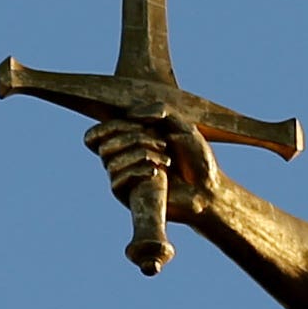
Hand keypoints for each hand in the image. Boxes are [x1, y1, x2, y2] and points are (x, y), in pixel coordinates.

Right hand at [82, 111, 227, 224]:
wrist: (209, 191)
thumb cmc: (198, 160)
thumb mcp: (184, 126)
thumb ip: (161, 111)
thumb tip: (131, 114)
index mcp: (131, 139)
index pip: (98, 133)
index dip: (111, 127)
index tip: (142, 125)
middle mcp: (124, 158)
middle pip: (104, 145)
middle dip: (132, 138)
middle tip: (163, 143)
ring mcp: (125, 178)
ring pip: (109, 162)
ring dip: (139, 154)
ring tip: (167, 160)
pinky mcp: (129, 197)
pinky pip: (116, 180)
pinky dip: (137, 171)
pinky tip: (157, 173)